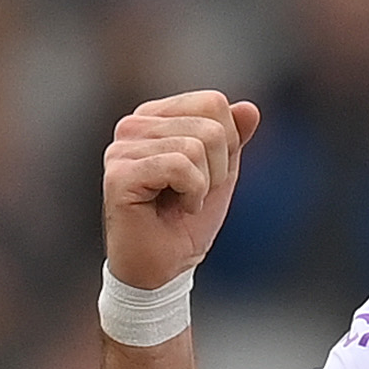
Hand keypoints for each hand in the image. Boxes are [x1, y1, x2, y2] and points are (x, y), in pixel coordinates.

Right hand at [103, 92, 260, 288]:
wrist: (165, 265)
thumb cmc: (188, 220)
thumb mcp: (222, 173)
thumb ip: (234, 138)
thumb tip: (249, 108)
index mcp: (156, 117)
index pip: (213, 103)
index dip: (227, 144)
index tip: (207, 173)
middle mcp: (133, 125)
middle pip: (211, 126)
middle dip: (218, 168)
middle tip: (195, 193)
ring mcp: (121, 148)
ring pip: (196, 147)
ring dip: (204, 185)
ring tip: (182, 202)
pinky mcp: (119, 173)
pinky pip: (180, 167)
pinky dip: (192, 194)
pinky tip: (175, 209)